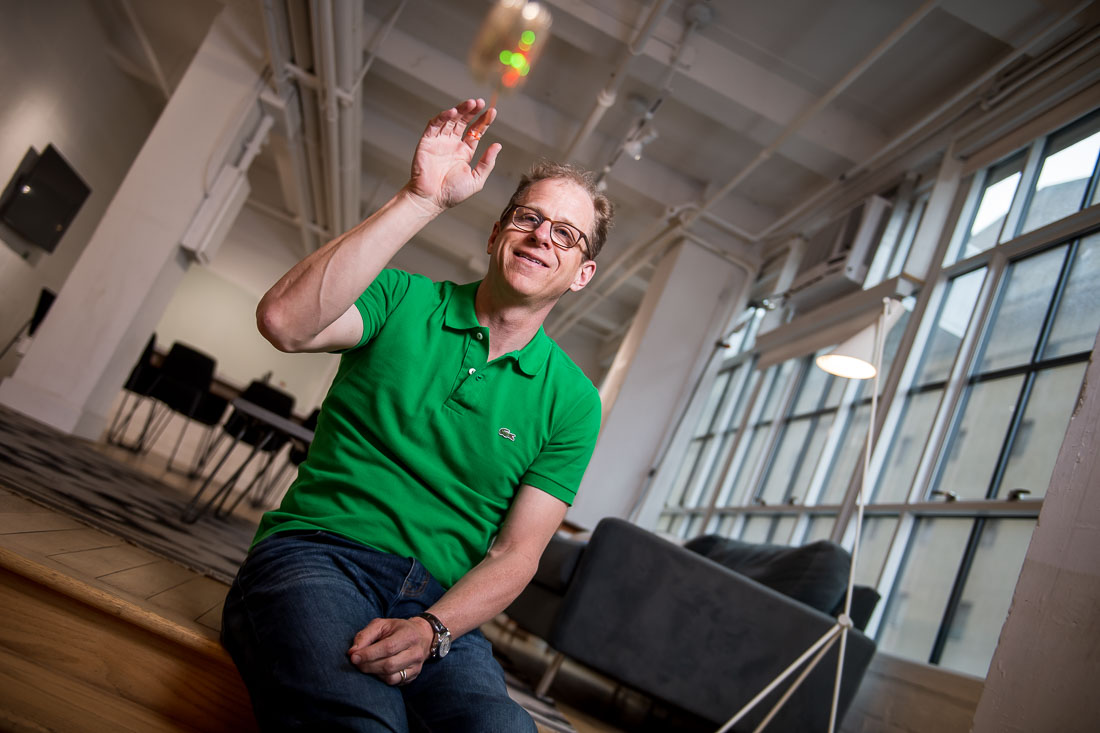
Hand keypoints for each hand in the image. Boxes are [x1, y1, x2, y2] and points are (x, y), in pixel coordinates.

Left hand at [347, 616, 433, 685]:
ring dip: (373, 673)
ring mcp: (416, 666)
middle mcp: (415, 652)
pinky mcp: (413, 676)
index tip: (353, 657)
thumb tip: (352, 652)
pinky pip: (394, 682)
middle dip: (368, 665)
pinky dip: (382, 679)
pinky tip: (377, 670)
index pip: (388, 648)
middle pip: (389, 665)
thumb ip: (365, 635)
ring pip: (391, 677)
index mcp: (408, 635)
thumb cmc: (398, 629)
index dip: (368, 654)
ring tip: (366, 666)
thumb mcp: (382, 624)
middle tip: (356, 662)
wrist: (422, 636)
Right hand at [405, 98, 501, 213]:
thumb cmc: (452, 194)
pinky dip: (443, 116)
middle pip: (463, 122)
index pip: (475, 131)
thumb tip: (498, 145)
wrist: (431, 200)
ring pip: (450, 120)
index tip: (492, 112)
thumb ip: (487, 163)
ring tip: (470, 103)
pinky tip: (453, 112)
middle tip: (481, 102)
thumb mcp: (476, 179)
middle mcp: (452, 144)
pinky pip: (435, 125)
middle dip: (472, 111)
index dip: (484, 121)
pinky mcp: (427, 141)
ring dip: (460, 110)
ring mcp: (440, 142)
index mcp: (464, 152)